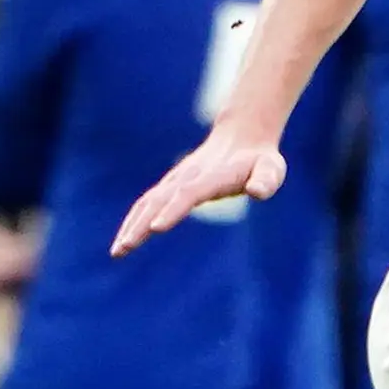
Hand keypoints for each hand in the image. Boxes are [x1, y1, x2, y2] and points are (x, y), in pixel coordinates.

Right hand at [115, 127, 284, 252]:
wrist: (241, 137)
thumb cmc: (260, 160)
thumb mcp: (271, 168)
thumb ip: (266, 180)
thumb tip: (259, 191)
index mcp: (212, 176)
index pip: (189, 194)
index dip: (173, 209)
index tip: (156, 228)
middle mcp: (188, 177)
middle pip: (159, 201)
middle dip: (140, 224)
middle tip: (124, 248)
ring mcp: (176, 180)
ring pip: (147, 203)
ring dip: (131, 226)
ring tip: (118, 252)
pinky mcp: (170, 185)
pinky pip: (146, 203)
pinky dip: (133, 220)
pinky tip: (124, 241)